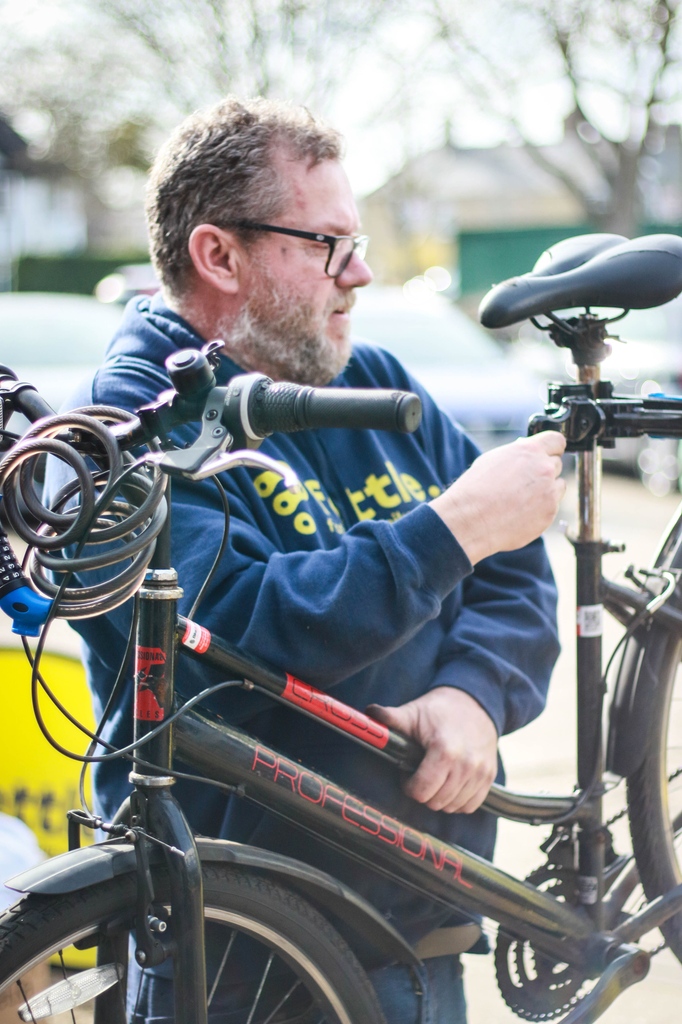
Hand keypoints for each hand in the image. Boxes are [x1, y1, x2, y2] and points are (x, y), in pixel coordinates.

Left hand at [367, 687, 497, 812]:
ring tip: (435, 777)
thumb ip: (390, 718)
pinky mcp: (490, 777)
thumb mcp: (413, 712)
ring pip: (453, 806)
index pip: (422, 791)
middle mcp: (467, 765)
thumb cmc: (439, 710)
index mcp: (445, 750)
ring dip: (440, 798)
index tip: (407, 773)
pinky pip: (470, 806)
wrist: (475, 702)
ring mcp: (481, 772)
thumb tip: (368, 712)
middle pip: (436, 802)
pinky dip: (458, 801)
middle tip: (420, 774)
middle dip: (423, 792)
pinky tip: (450, 784)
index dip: (409, 786)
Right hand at [431, 430, 565, 563]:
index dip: (551, 448)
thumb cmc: (476, 489)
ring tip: (523, 498)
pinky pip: (552, 507)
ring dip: (547, 490)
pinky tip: (521, 512)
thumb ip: (518, 454)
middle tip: (525, 482)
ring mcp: (549, 492)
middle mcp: (544, 468)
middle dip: (544, 471)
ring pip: (558, 486)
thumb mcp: (494, 459)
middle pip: (557, 464)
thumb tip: (529, 454)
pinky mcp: (550, 513)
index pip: (557, 441)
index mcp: (530, 450)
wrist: (471, 520)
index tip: (547, 454)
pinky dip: (541, 509)